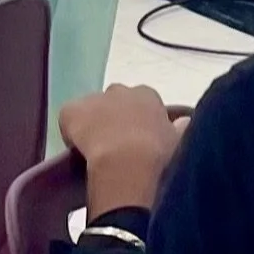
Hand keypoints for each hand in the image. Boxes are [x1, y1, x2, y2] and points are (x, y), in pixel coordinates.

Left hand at [59, 82, 188, 215]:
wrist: (129, 162)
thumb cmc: (160, 156)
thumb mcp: (179, 142)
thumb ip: (181, 128)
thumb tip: (185, 121)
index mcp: (148, 95)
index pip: (142, 102)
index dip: (139, 121)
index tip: (139, 140)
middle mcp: (121, 90)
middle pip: (115, 102)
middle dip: (115, 119)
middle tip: (119, 145)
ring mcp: (93, 99)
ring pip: (91, 110)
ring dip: (93, 124)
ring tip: (97, 151)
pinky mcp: (70, 111)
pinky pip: (69, 119)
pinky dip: (71, 132)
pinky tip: (78, 150)